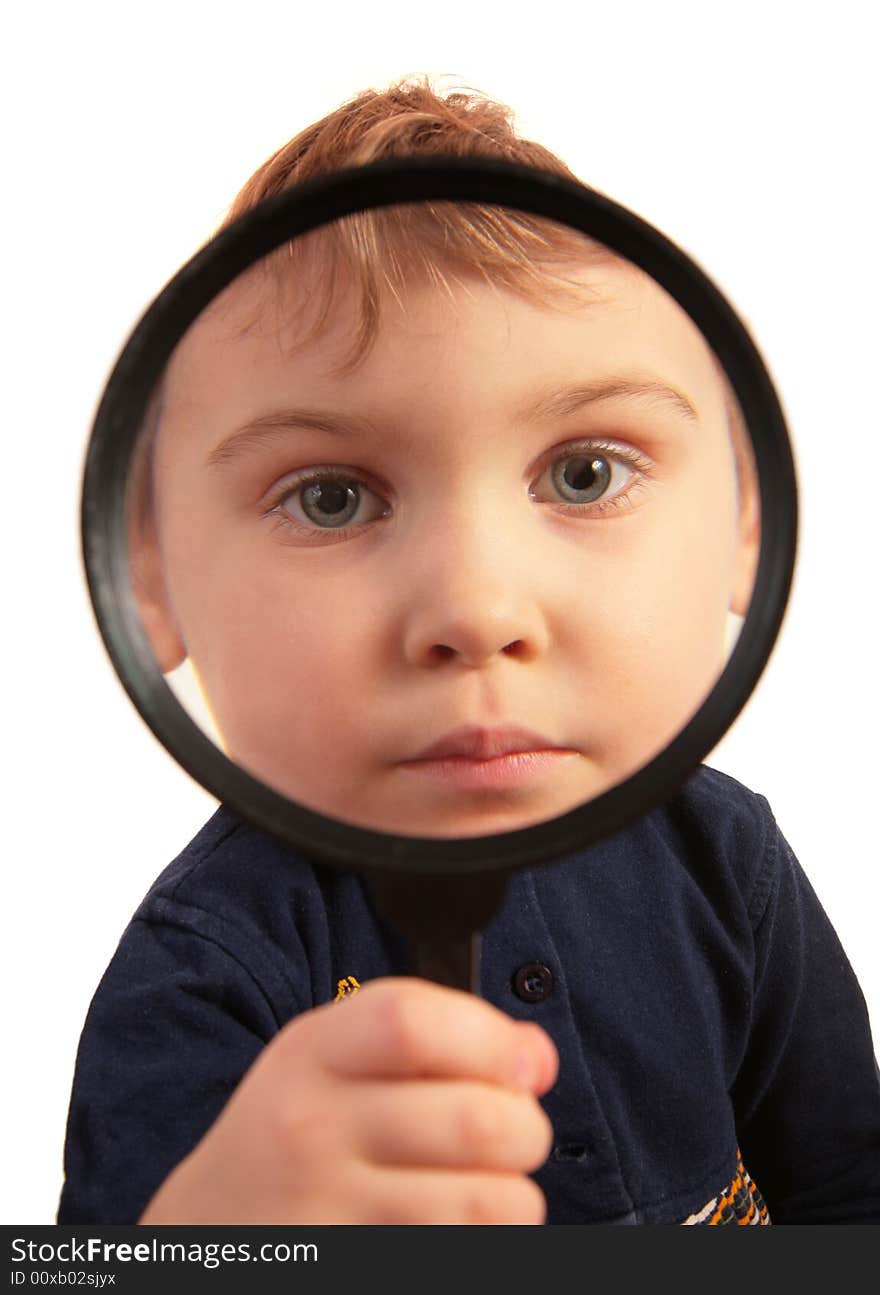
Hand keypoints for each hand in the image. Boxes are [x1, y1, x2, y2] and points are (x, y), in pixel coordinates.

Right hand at [139, 976, 557, 1223]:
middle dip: (527, 1126)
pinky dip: (486, 1239)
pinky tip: (452, 1221)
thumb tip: (536, 1055)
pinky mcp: (354, 1266)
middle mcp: (314, 1129)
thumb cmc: (296, 1127)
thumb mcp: (338, 1054)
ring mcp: (330, 1212)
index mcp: (314, 1054)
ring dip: (515, 1193)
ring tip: (485, 1182)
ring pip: (491, 1201)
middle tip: (514, 1131)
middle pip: (476, 1118)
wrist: (209, 1227)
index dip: (492, 1039)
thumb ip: (435, 1034)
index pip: (414, 1023)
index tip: (521, 1061)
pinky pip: (468, 1254)